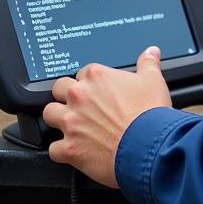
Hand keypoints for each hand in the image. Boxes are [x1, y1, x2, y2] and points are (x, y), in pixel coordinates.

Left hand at [43, 45, 171, 187]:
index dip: (89, 83)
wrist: (148, 146)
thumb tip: (150, 52)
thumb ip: (148, 63)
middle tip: (81, 106)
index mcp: (96, 77)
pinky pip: (53, 149)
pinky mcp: (69, 148)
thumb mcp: (153, 81)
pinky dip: (61, 151)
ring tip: (71, 125)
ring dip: (58, 119)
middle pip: (59, 89)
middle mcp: (79, 96)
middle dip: (67, 96)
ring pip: (49, 114)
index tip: (97, 92)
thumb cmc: (149, 114)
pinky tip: (72, 150)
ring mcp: (71, 123)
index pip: (82, 73)